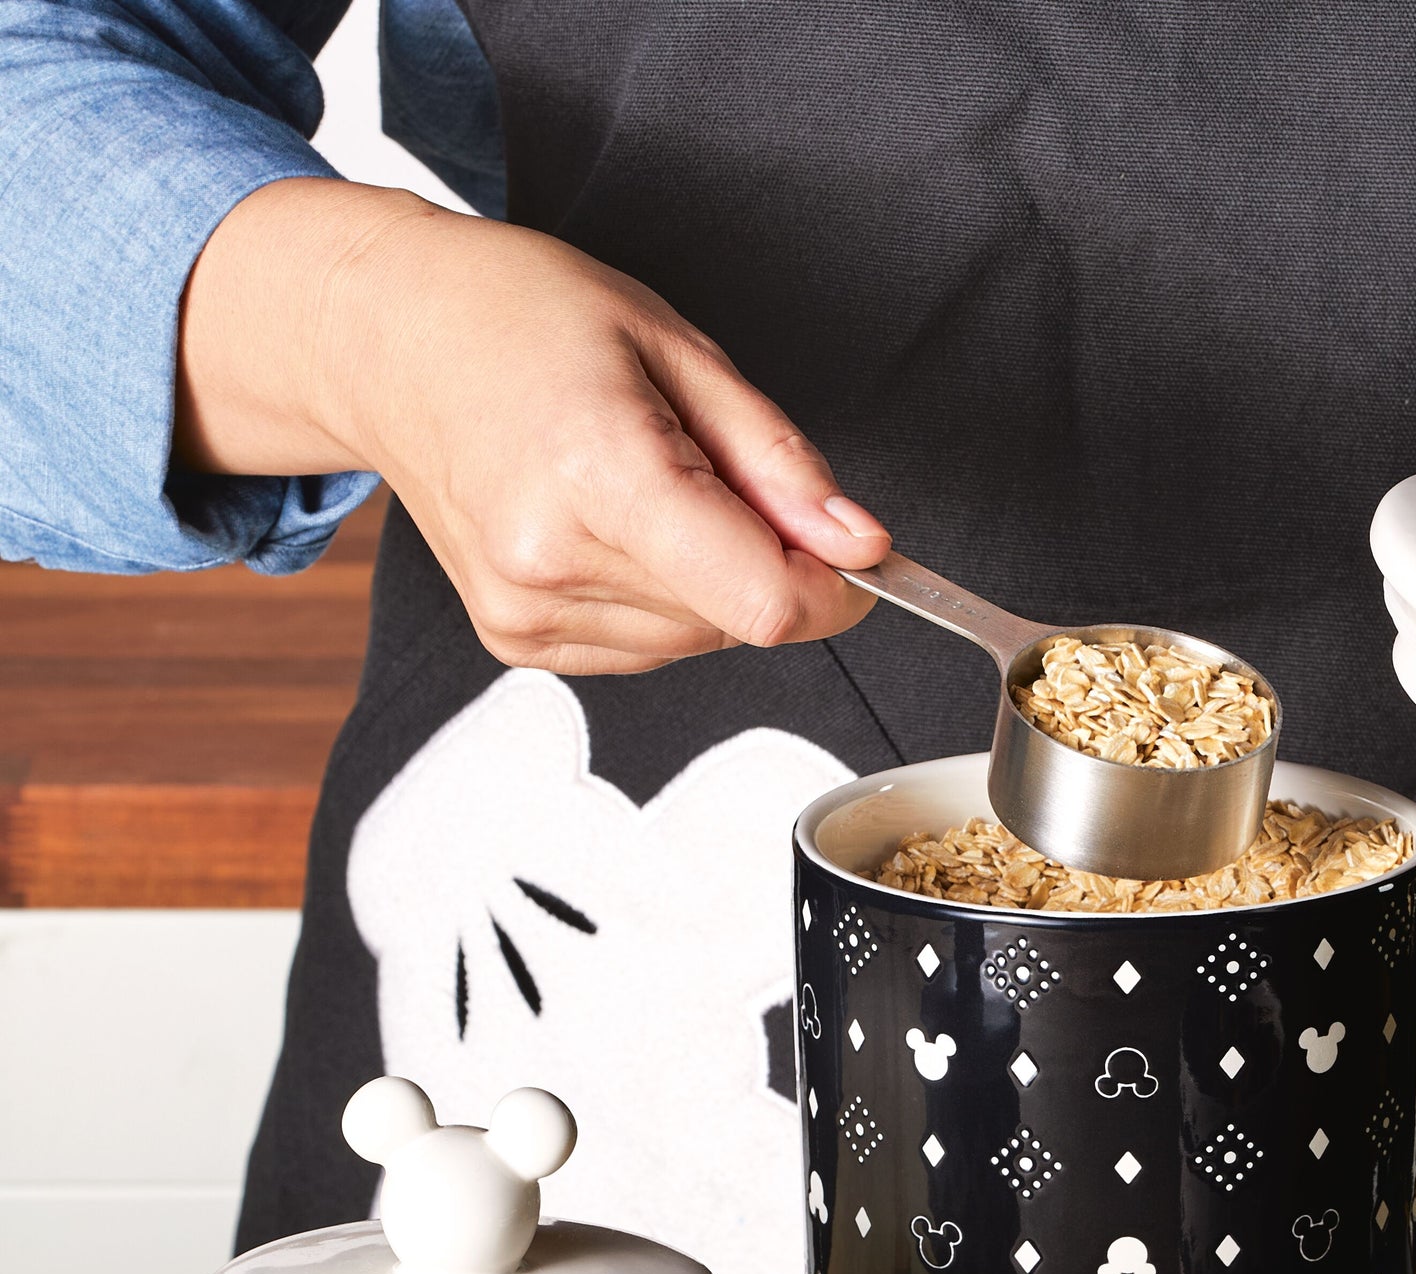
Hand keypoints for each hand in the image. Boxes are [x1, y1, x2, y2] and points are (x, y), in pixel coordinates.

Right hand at [176, 181, 887, 673]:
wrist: (384, 337)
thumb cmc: (519, 315)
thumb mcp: (675, 347)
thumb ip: (779, 462)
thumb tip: (861, 545)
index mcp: (599, 475)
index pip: (764, 604)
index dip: (833, 591)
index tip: (850, 552)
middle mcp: (551, 561)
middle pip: (737, 622)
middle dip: (764, 561)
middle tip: (710, 468)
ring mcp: (526, 611)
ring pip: (697, 641)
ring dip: (707, 579)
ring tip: (641, 482)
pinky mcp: (516, 640)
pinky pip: (645, 645)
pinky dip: (658, 596)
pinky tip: (606, 523)